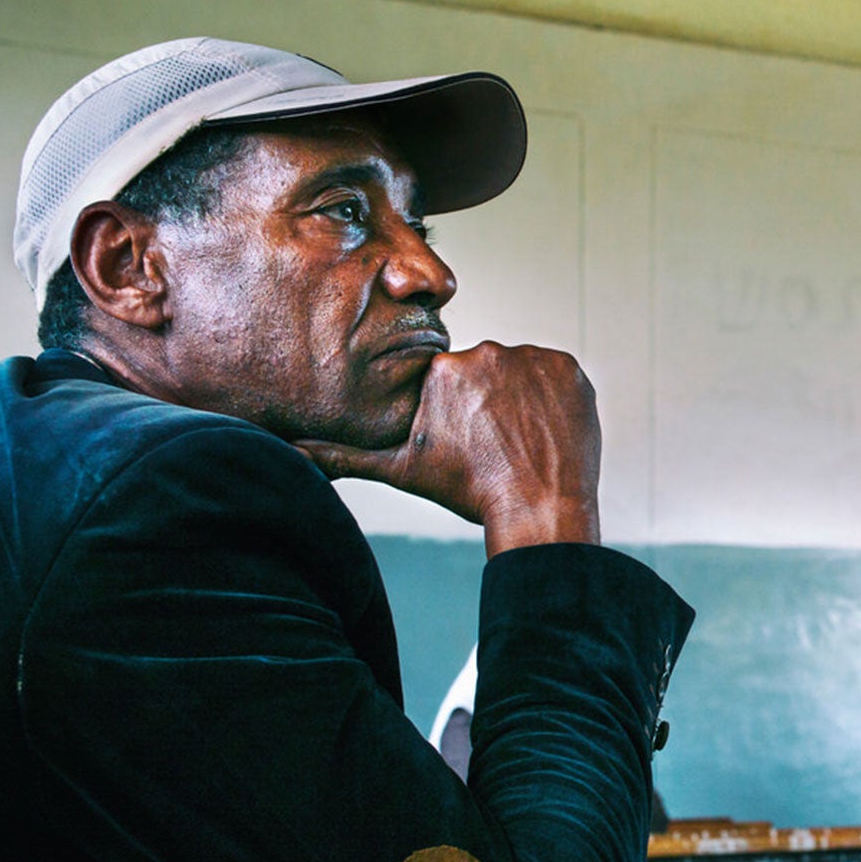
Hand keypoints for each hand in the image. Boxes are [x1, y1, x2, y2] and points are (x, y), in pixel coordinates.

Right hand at [294, 343, 600, 554]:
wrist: (538, 509)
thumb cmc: (468, 490)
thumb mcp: (399, 470)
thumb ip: (345, 453)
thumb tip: (291, 451)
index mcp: (443, 369)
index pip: (447, 378)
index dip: (455, 409)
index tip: (466, 436)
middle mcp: (486, 352)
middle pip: (484, 373)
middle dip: (487, 402)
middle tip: (494, 443)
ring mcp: (532, 359)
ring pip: (519, 372)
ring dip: (519, 398)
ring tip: (520, 439)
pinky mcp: (569, 368)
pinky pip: (555, 374)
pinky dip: (551, 397)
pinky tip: (544, 429)